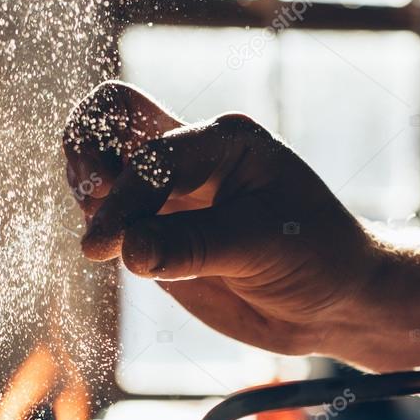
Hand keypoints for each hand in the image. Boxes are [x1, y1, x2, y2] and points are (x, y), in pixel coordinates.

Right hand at [63, 80, 381, 356]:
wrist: (333, 303)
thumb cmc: (317, 259)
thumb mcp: (263, 247)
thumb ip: (194, 247)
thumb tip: (127, 251)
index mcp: (224, 142)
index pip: (152, 152)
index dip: (126, 200)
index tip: (110, 248)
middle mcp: (192, 159)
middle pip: (113, 116)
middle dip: (86, 151)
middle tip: (91, 201)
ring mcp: (172, 197)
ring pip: (103, 164)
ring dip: (88, 196)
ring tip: (101, 241)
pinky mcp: (161, 237)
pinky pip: (113, 218)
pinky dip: (99, 229)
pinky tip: (112, 254)